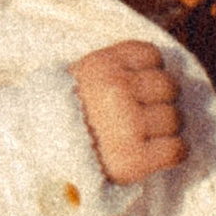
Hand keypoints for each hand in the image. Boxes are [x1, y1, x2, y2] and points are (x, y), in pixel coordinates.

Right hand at [71, 40, 184, 186]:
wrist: (37, 158)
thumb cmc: (63, 118)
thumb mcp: (79, 78)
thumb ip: (113, 67)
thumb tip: (159, 72)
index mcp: (101, 65)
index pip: (152, 56)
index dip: (148, 72)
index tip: (135, 87)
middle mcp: (116, 91)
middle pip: (168, 86)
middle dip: (159, 101)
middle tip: (140, 115)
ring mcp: (128, 125)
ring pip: (175, 117)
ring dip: (164, 128)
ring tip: (142, 136)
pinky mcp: (136, 159)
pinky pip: (178, 149)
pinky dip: (174, 152)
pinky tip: (157, 154)